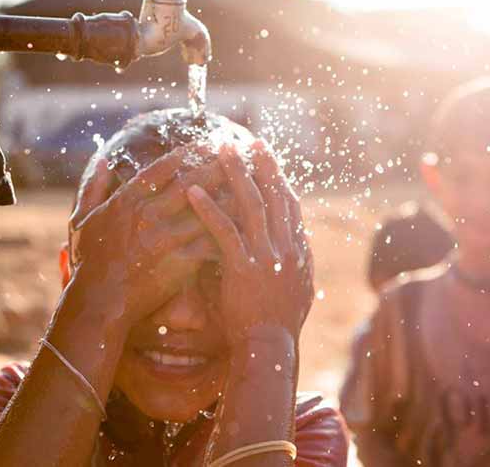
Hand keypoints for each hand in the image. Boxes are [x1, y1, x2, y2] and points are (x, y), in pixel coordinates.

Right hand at [65, 147, 234, 327]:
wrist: (99, 304)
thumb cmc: (90, 263)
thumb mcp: (82, 220)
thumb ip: (93, 188)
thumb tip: (103, 161)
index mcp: (126, 201)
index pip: (163, 168)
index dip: (189, 153)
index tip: (209, 143)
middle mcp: (147, 216)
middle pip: (190, 184)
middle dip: (217, 168)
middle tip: (240, 157)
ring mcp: (164, 240)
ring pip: (206, 213)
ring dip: (230, 199)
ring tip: (252, 189)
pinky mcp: (178, 264)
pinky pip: (209, 244)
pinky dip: (228, 236)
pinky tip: (246, 229)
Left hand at [187, 142, 313, 345]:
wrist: (270, 347)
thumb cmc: (279, 324)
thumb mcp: (297, 288)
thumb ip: (293, 263)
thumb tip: (293, 245)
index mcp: (297, 251)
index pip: (289, 206)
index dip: (280, 180)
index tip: (271, 159)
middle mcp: (284, 247)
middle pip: (274, 196)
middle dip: (263, 166)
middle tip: (252, 142)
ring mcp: (266, 255)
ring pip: (251, 204)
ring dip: (235, 174)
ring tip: (220, 150)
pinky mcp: (243, 267)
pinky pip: (223, 231)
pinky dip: (207, 208)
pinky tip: (192, 191)